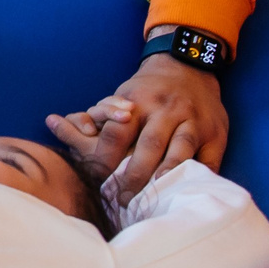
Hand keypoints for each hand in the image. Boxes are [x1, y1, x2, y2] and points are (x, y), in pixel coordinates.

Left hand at [45, 48, 230, 207]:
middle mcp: (166, 110)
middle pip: (149, 147)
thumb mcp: (119, 97)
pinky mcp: (215, 133)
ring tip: (152, 199)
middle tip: (122, 201)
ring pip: (180, 152)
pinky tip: (187, 191)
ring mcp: (193, 121)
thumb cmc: (145, 90)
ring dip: (165, 177)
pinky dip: (198, 177)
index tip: (98, 182)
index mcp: (137, 103)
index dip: (107, 158)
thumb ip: (92, 117)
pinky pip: (209, 159)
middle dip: (133, 177)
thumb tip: (52, 123)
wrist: (188, 66)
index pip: (118, 132)